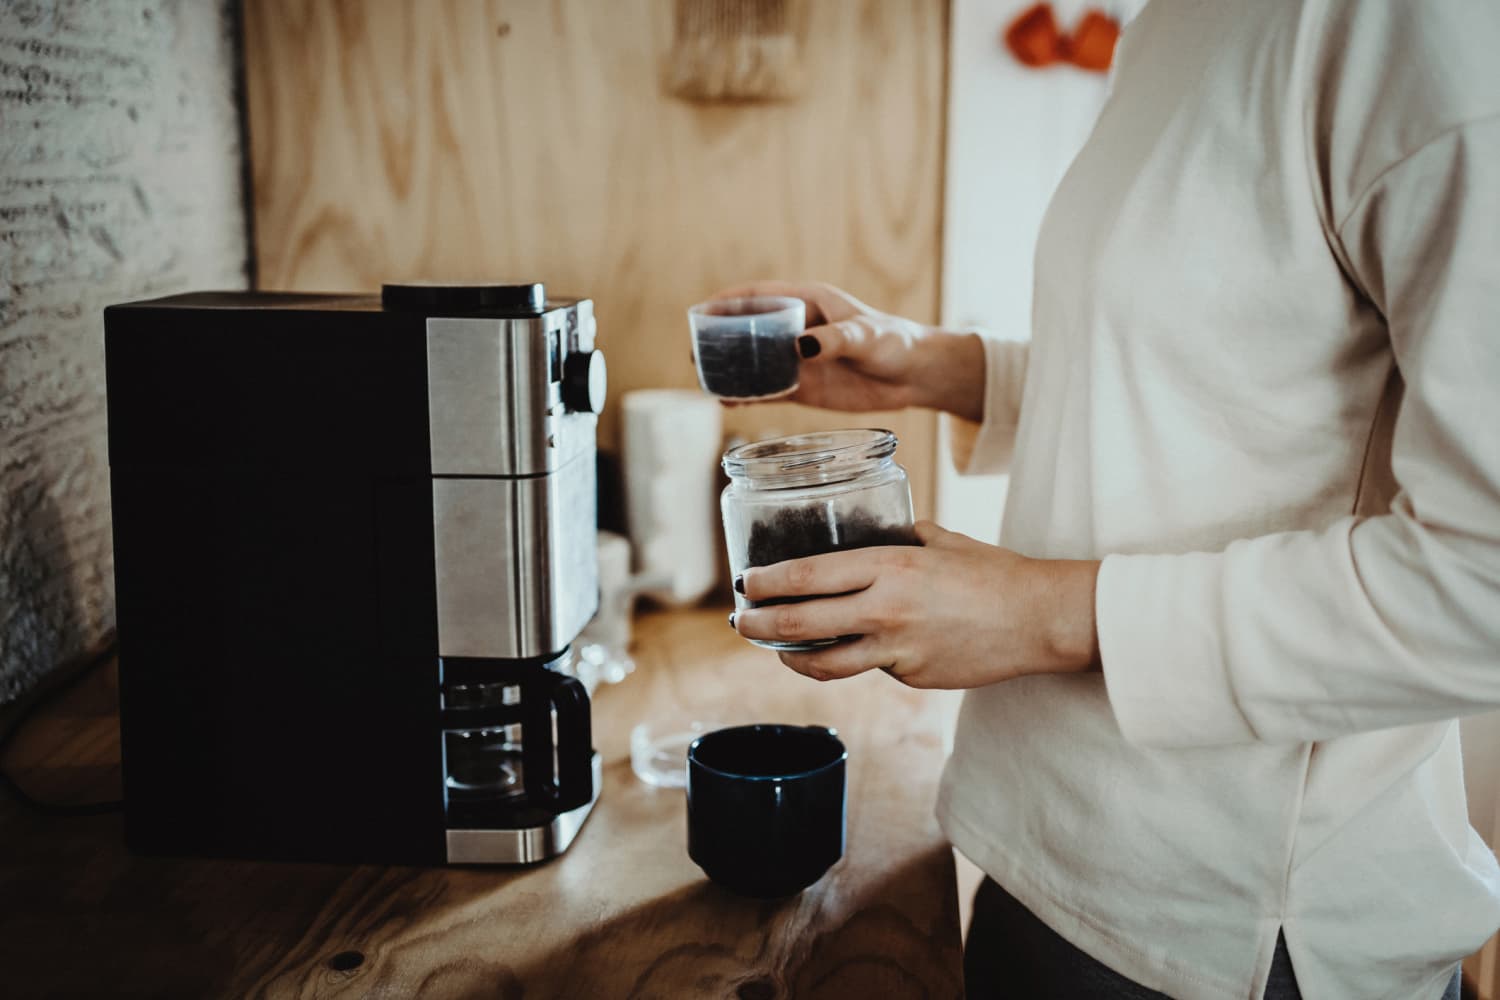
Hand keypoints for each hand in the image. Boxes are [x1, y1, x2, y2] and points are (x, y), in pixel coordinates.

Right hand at [709, 280, 984, 420]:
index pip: (758, 296)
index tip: (701, 310)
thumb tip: (799, 347)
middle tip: (695, 352)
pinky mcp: (804, 387)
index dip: (727, 302)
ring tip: (704, 380)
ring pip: (753, 362)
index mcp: (808, 302)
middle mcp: (797, 328)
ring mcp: (798, 359)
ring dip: (729, 369)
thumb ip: (834, 340)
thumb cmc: (894, 343)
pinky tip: (728, 402)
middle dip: (719, 338)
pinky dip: (747, 395)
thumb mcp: (866, 336)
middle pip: (748, 329)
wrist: (914, 375)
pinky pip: (768, 389)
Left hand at [731, 522, 1100, 688]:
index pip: (807, 575)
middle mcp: (884, 609)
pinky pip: (869, 668)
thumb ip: (901, 539)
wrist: (1037, 619)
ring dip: (790, 657)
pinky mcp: (910, 676)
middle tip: (741, 621)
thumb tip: (875, 533)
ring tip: (776, 649)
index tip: (745, 583)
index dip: (766, 582)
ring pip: (824, 662)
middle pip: (800, 622)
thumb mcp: (940, 540)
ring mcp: (896, 649)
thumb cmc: (992, 573)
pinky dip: (854, 659)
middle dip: (760, 624)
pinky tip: (848, 650)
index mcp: (888, 566)